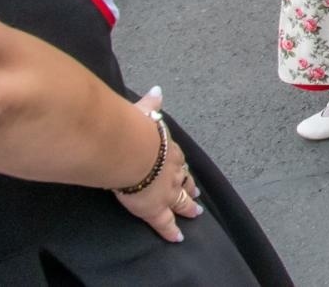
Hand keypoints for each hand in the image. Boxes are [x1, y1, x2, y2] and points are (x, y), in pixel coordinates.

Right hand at [113, 88, 200, 243]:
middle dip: (191, 188)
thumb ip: (151, 105)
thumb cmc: (134, 130)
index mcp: (168, 150)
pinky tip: (177, 237)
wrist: (130, 150)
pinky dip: (171, 230)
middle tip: (198, 195)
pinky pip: (165, 222)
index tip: (186, 171)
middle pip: (185, 181)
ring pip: (181, 201)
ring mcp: (167, 191)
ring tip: (195, 212)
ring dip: (188, 207)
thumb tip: (157, 90)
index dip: (182, 166)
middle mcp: (173, 171)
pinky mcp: (155, 208)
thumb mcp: (145, 114)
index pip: (178, 160)